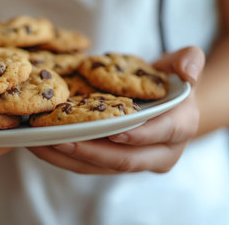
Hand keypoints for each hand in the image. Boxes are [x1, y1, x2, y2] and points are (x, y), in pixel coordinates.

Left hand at [28, 46, 204, 173]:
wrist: (166, 103)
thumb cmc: (169, 81)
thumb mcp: (181, 64)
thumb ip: (189, 60)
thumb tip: (190, 71)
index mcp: (179, 128)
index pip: (160, 133)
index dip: (138, 134)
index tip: (112, 130)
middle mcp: (158, 153)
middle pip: (124, 159)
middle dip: (90, 151)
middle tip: (58, 139)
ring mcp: (134, 162)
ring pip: (100, 168)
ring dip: (68, 158)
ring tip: (39, 143)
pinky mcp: (113, 164)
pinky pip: (87, 165)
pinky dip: (63, 157)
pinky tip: (40, 145)